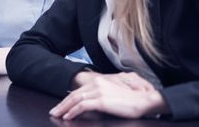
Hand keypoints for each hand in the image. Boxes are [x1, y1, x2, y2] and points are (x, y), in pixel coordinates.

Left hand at [51, 73, 169, 119]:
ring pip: (75, 100)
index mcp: (99, 81)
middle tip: (53, 111)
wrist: (145, 100)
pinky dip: (73, 111)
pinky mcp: (101, 100)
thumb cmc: (132, 101)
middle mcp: (97, 84)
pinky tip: (68, 117)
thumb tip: (89, 106)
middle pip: (74, 94)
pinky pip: (82, 106)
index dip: (67, 99)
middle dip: (62, 104)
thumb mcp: (113, 96)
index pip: (78, 91)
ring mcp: (98, 91)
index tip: (61, 106)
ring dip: (64, 108)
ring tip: (57, 115)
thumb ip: (100, 98)